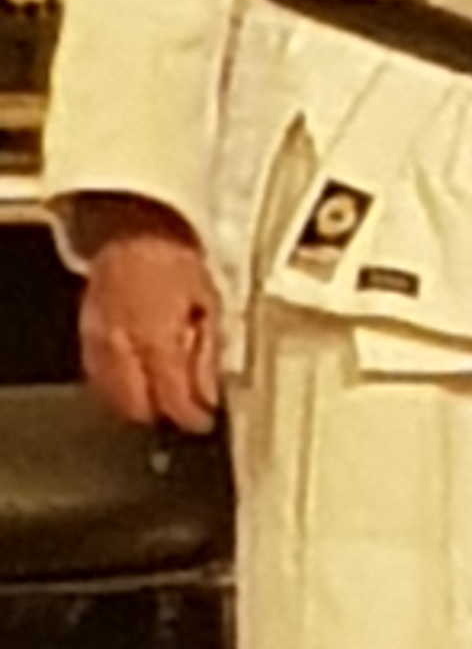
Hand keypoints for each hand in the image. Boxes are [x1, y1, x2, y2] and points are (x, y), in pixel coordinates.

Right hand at [76, 209, 222, 433]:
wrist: (131, 228)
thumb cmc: (173, 259)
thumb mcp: (209, 305)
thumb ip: (207, 356)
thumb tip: (209, 394)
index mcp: (156, 340)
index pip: (172, 400)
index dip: (191, 418)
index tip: (203, 420)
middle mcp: (121, 346)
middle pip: (137, 407)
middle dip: (163, 412)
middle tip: (185, 406)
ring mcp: (97, 341)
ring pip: (113, 396)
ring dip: (138, 401)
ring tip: (163, 390)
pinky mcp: (84, 333)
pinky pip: (98, 375)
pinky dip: (117, 384)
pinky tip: (136, 376)